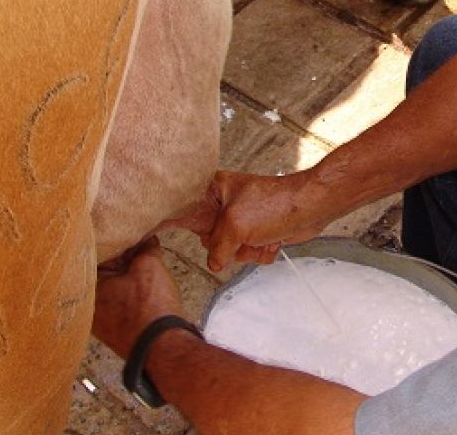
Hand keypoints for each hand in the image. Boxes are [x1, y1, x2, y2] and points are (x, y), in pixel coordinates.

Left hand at [92, 237, 184, 358]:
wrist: (164, 347)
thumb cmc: (152, 309)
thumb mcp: (150, 266)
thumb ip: (145, 248)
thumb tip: (147, 239)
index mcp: (88, 286)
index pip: (95, 252)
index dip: (113, 239)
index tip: (125, 231)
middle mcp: (88, 305)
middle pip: (102, 270)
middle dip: (120, 258)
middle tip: (137, 244)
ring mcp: (101, 319)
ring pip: (112, 286)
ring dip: (126, 275)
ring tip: (144, 263)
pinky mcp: (115, 328)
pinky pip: (119, 301)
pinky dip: (130, 292)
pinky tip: (146, 285)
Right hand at [173, 170, 333, 272]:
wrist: (313, 208)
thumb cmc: (276, 204)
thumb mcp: (235, 225)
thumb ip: (217, 248)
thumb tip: (214, 264)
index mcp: (213, 191)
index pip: (181, 207)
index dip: (166, 218)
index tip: (144, 228)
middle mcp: (224, 205)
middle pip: (208, 239)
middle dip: (228, 246)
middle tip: (240, 236)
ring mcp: (241, 220)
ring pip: (230, 251)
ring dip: (249, 251)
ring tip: (263, 237)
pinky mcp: (257, 232)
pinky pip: (248, 254)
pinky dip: (261, 252)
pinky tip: (273, 240)